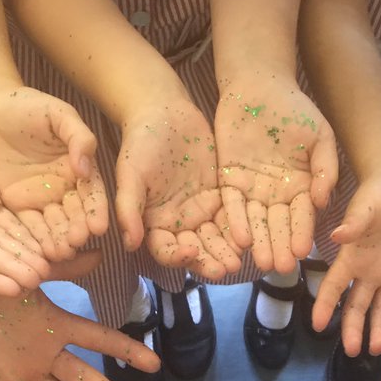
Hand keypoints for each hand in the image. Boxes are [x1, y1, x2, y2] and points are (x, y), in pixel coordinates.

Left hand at [0, 86, 108, 262]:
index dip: (95, 210)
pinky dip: (36, 239)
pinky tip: (40, 252)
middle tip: (78, 242)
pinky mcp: (17, 206)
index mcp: (78, 168)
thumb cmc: (25, 105)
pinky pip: (28, 225)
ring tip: (61, 252)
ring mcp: (41, 200)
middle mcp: (64, 188)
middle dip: (77, 229)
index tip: (99, 227)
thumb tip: (85, 167)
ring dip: (59, 239)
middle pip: (74, 214)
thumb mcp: (57, 113)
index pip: (91, 193)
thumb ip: (78, 136)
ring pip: (54, 224)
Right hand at [115, 101, 241, 279]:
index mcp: (154, 222)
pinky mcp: (220, 198)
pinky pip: (232, 218)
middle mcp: (178, 223)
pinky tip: (252, 237)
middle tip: (226, 268)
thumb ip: (129, 207)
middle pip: (194, 249)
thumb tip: (129, 244)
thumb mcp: (130, 173)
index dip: (176, 256)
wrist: (164, 112)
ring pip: (216, 238)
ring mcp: (200, 211)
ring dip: (226, 251)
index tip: (190, 251)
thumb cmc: (140, 142)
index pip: (165, 249)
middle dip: (209, 260)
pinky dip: (240, 229)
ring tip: (240, 260)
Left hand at [214, 75, 337, 272]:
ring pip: (256, 221)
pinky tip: (240, 239)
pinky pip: (233, 205)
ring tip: (262, 263)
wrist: (260, 86)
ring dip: (260, 242)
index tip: (303, 252)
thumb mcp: (321, 136)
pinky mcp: (230, 181)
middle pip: (278, 225)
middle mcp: (277, 194)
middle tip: (280, 268)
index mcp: (301, 187)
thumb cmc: (295, 109)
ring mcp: (253, 190)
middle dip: (280, 246)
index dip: (302, 233)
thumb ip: (326, 169)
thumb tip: (323, 202)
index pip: (302, 216)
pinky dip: (237, 221)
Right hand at [313, 172, 380, 355]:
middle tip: (352, 351)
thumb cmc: (379, 192)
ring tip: (376, 350)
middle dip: (353, 328)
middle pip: (358, 305)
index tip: (318, 326)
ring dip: (380, 328)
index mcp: (353, 258)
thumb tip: (336, 236)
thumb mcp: (366, 207)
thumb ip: (355, 223)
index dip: (325, 306)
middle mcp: (372, 271)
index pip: (334, 286)